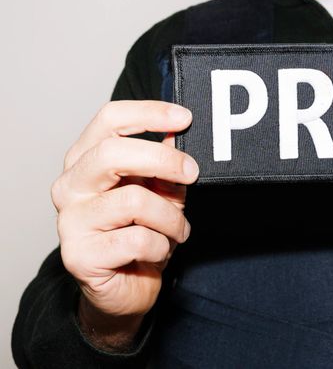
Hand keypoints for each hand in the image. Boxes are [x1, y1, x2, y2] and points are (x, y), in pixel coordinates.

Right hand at [51, 101, 196, 348]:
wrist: (125, 287)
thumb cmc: (140, 230)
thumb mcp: (159, 189)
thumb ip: (164, 161)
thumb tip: (179, 131)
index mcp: (86, 159)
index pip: (109, 119)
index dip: (149, 113)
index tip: (185, 118)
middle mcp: (71, 185)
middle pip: (113, 153)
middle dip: (164, 161)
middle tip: (193, 173)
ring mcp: (70, 221)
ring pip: (134, 201)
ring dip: (170, 216)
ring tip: (177, 229)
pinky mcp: (79, 256)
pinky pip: (137, 240)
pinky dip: (160, 245)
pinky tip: (158, 250)